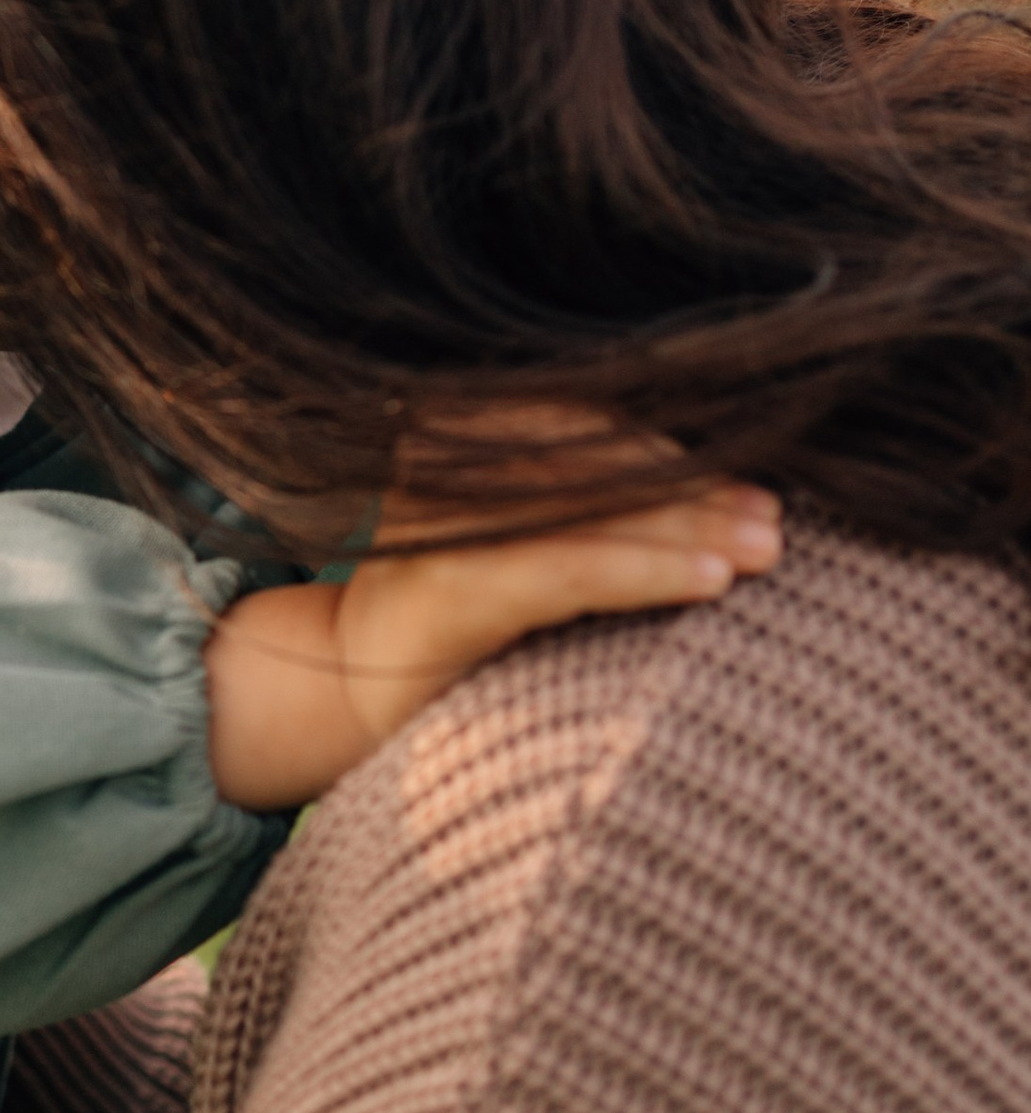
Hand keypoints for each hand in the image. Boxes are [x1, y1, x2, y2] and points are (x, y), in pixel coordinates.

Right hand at [207, 446, 782, 810]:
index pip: (576, 420)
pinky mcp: (448, 589)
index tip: (743, 475)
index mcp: (448, 430)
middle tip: (774, 515)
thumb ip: (562, 495)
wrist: (338, 691)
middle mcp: (434, 458)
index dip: (663, 448)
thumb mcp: (501, 533)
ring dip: (691, 528)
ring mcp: (437, 522)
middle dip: (692, 489)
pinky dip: (647, 570)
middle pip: (590, 461)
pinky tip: (712, 579)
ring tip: (765, 546)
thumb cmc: (446, 618)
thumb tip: (702, 474)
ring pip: (590, 512)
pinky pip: (566, 569)